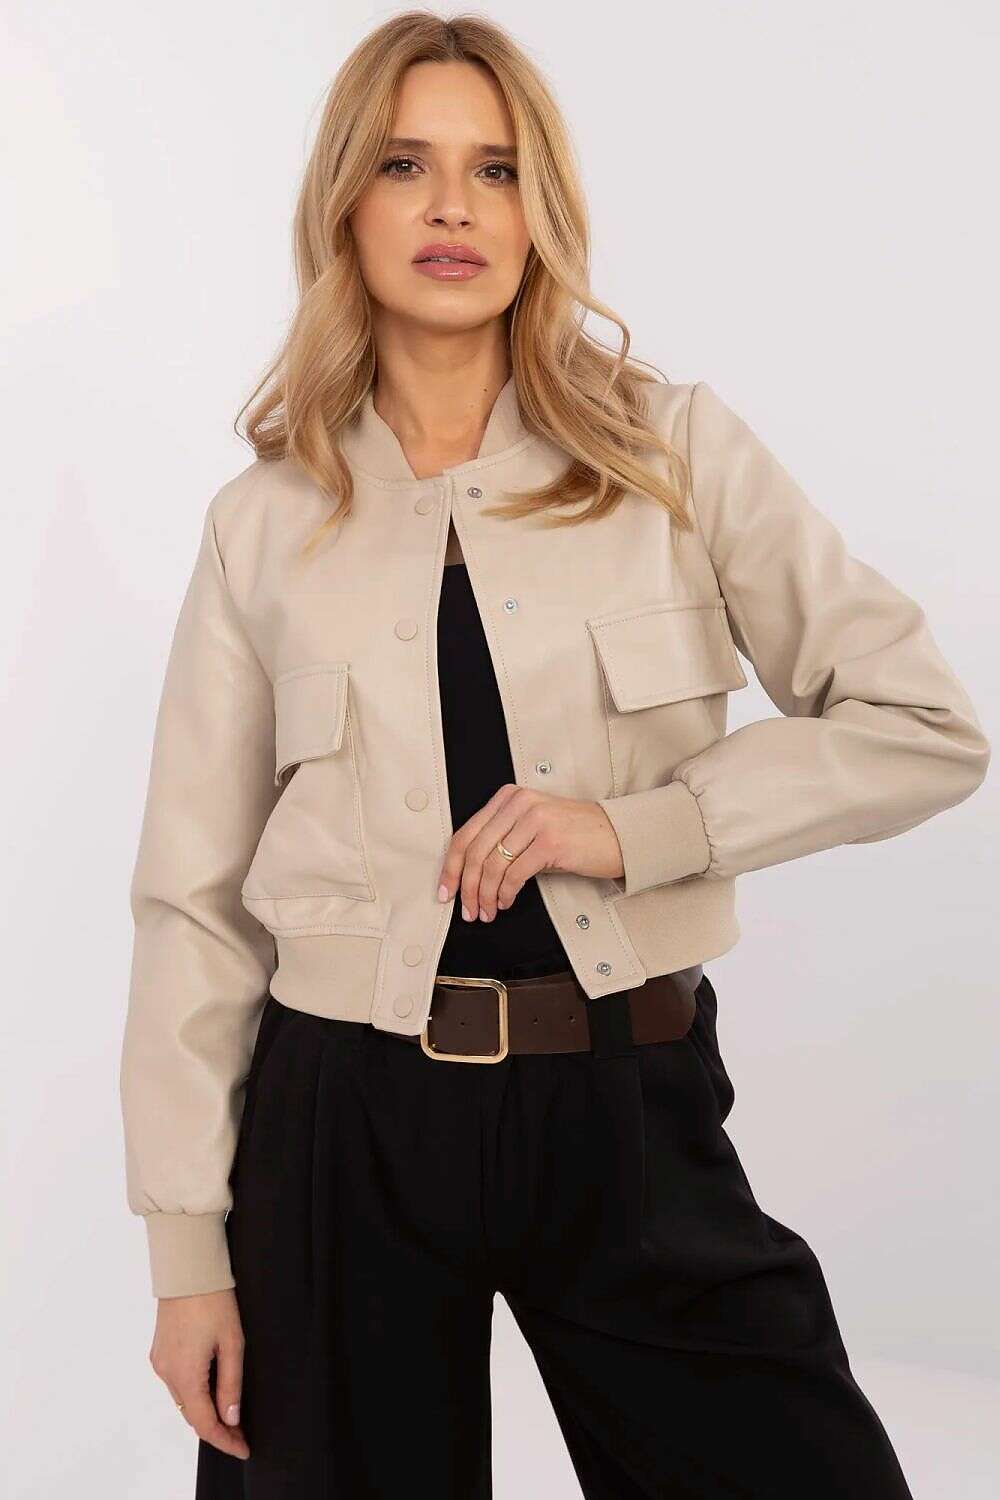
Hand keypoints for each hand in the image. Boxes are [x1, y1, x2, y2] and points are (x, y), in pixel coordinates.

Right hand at [149, 1288, 249, 1459]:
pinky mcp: (159, 1352)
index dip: (224, 1440)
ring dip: (204, 1410)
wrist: (187, 1269)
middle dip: (217, 1427)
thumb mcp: (232, 1343)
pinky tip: (211, 1389)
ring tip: (231, 1413)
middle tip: (242, 1432)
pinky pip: (176, 1383)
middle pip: (191, 1414)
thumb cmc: (214, 1301)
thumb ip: (231, 1383)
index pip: (204, 1423)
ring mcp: (159, 1362)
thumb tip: (230, 1418)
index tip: (243, 1448)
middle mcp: (166, 1373)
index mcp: (184, 1374)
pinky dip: (194, 1392)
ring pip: (183, 1399)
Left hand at [437, 784, 624, 921]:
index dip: (451, 867)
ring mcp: (535, 820)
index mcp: (509, 797)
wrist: (617, 835)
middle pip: (475, 851)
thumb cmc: (575, 835)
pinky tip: (505, 903)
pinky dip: (505, 894)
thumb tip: (469, 876)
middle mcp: (519, 803)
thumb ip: (503, 840)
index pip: (466, 833)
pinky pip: (514, 874)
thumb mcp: (533, 827)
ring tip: (486, 912)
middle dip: (466, 887)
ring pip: (492, 865)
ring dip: (485, 895)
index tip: (445, 890)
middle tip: (467, 910)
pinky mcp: (550, 841)